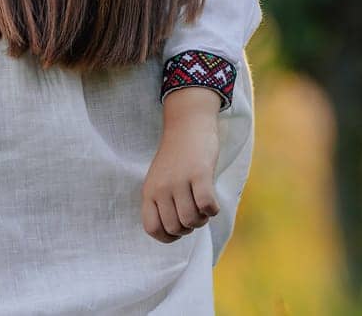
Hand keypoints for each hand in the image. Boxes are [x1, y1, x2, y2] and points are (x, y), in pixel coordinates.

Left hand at [140, 87, 221, 243]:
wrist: (187, 124)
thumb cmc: (176, 156)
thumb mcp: (160, 180)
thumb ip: (162, 203)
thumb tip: (176, 231)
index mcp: (149, 191)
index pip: (152, 228)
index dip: (168, 237)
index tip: (179, 230)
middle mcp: (161, 188)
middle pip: (175, 228)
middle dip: (189, 228)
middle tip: (195, 213)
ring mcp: (179, 181)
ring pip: (191, 220)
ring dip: (202, 219)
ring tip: (203, 207)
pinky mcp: (199, 173)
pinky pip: (207, 205)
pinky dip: (213, 210)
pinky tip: (213, 202)